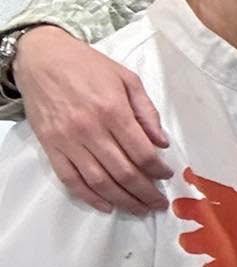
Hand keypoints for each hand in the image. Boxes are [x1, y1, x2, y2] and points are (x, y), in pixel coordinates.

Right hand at [15, 25, 172, 213]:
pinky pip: (70, 180)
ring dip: (123, 200)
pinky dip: (89, 197)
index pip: (142, 153)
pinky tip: (107, 205)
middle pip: (124, 173)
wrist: (41, 57)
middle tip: (159, 203)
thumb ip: (147, 112)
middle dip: (146, 193)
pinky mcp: (50, 147)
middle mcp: (90, 129)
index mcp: (112, 111)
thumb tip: (162, 142)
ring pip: (100, 182)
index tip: (167, 175)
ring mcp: (68, 141)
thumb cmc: (87, 65)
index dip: (158, 170)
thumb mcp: (127, 79)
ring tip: (140, 209)